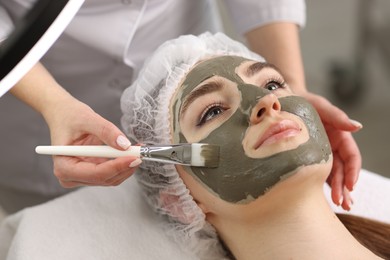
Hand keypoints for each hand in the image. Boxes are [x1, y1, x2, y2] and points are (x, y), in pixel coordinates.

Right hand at [44, 96, 140, 187]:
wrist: (63, 114)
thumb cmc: (69, 116)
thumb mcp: (88, 119)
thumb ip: (107, 131)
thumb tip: (124, 145)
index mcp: (64, 167)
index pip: (96, 173)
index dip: (117, 166)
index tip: (134, 157)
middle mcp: (71, 176)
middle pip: (105, 179)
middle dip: (125, 166)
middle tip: (140, 152)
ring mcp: (82, 176)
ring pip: (111, 178)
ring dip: (126, 165)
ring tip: (137, 149)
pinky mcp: (91, 172)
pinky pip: (112, 172)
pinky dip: (123, 163)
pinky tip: (131, 152)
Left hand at [301, 92, 361, 210]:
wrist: (283, 102)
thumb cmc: (303, 102)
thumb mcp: (320, 106)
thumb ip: (337, 116)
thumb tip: (358, 126)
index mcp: (340, 136)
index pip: (351, 156)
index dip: (353, 171)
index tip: (352, 184)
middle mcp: (333, 147)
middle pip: (342, 170)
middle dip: (344, 186)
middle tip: (342, 202)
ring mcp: (321, 154)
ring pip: (332, 175)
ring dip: (337, 189)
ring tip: (339, 204)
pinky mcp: (309, 158)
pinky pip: (317, 173)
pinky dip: (323, 185)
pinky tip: (325, 197)